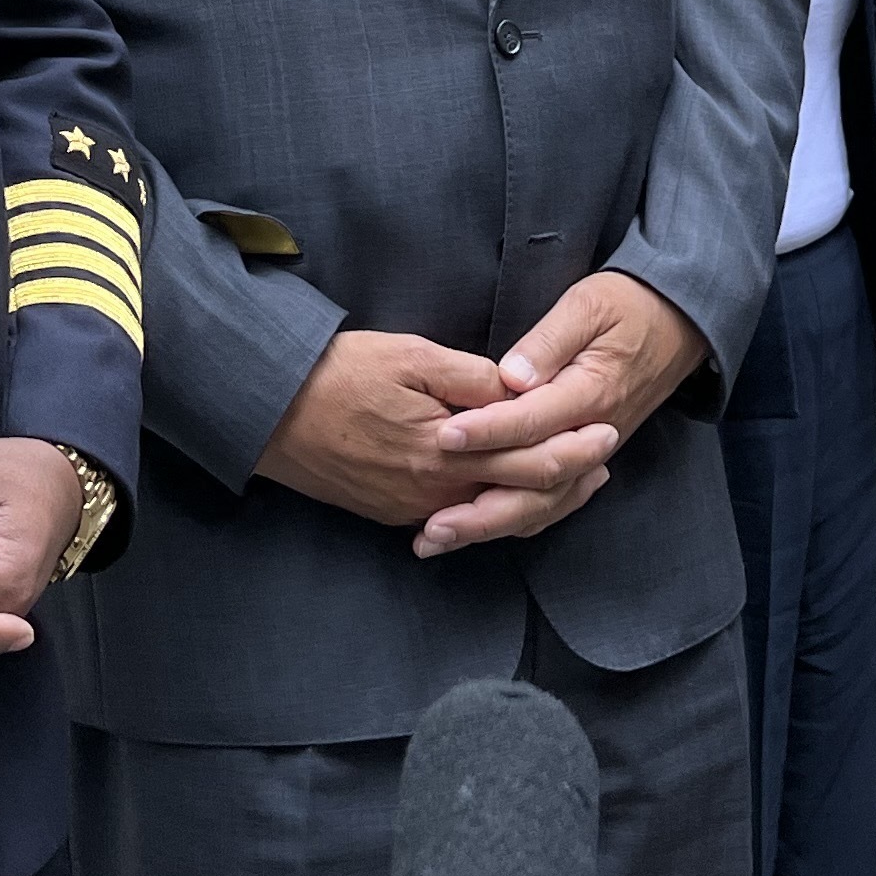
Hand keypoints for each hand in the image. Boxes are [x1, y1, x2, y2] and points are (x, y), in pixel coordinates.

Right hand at [258, 332, 604, 549]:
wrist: (268, 411)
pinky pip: (457, 518)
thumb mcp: (412, 357)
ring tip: (571, 481)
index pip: (531, 459)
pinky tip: (508, 495)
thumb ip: (474, 378)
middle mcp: (435, 492)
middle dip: (568, 478)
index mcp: (447, 452)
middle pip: (520, 495)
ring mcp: (412, 508)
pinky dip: (492, 508)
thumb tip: (523, 390)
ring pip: (491, 514)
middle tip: (605, 459)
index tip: (607, 430)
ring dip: (536, 499)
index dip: (574, 446)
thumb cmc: (338, 373)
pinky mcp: (392, 512)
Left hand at [416, 272, 707, 555]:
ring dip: (490, 525)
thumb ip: (548, 342)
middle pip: (537, 483)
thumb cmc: (626, 307)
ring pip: (543, 504)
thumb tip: (510, 378)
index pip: (533, 421)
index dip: (487, 431)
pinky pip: (552, 503)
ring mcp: (593, 455)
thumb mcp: (587, 306)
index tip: (443, 436)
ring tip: (438, 538)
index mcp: (593, 392)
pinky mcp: (586, 462)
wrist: (676, 326)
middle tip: (431, 522)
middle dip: (481, 506)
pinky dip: (512, 521)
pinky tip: (473, 530)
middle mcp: (596, 434)